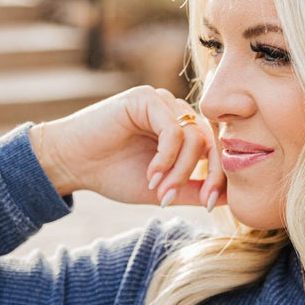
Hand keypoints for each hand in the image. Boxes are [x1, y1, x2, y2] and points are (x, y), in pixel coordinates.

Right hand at [29, 85, 226, 211]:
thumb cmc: (113, 175)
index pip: (217, 149)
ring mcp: (161, 103)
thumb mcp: (163, 189)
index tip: (210, 205)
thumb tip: (231, 198)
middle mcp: (175, 113)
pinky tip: (151, 174)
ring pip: (194, 137)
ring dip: (181, 171)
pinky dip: (167, 158)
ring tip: (159, 189)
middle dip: (208, 176)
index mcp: (183, 132)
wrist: (73, 164)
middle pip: (212, 141)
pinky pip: (173, 130)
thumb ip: (195, 189)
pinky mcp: (145, 98)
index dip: (221, 177)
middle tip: (192, 201)